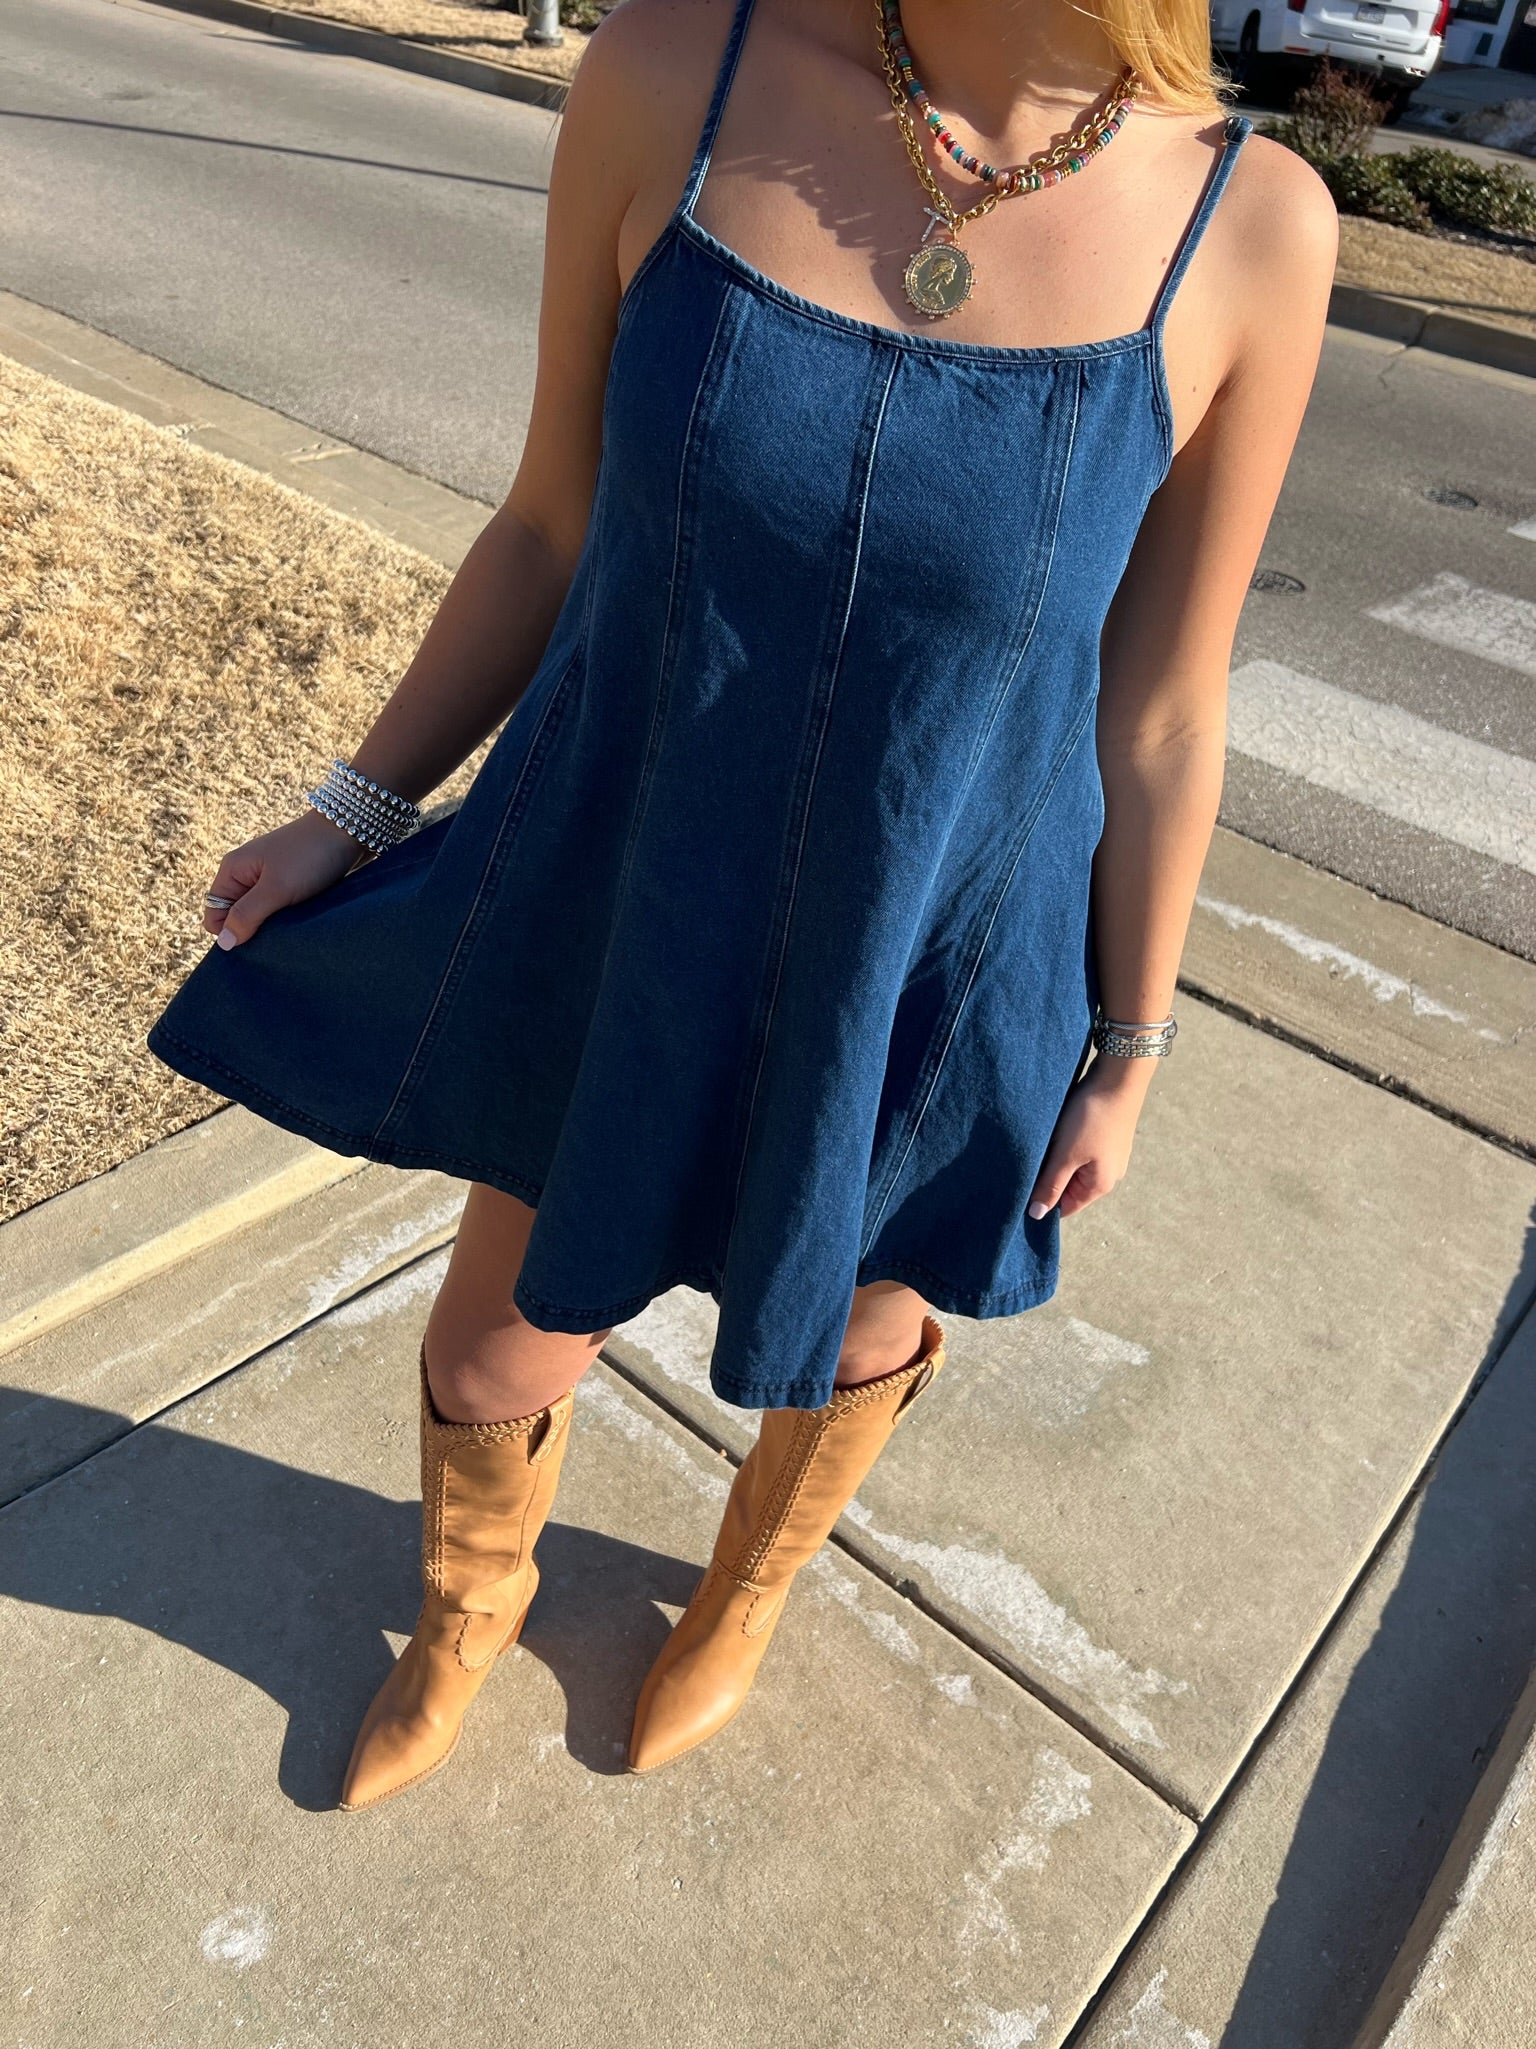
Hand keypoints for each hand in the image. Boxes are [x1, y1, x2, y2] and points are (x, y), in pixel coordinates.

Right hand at [203, 809, 360, 947]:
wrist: (348, 830)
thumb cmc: (309, 856)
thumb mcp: (276, 888)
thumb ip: (247, 915)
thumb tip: (224, 943)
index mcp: (232, 871)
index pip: (215, 916)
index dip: (230, 933)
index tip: (257, 940)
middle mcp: (246, 875)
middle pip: (237, 918)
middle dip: (253, 932)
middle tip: (279, 938)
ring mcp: (268, 880)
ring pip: (260, 917)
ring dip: (273, 928)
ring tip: (293, 930)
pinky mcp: (290, 885)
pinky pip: (279, 911)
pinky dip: (287, 920)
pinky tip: (301, 924)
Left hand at [1026, 1057, 1153, 1221]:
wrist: (1118, 1077)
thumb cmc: (1092, 1118)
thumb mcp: (1066, 1155)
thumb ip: (1051, 1185)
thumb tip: (1037, 1215)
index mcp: (1100, 1186)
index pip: (1065, 1207)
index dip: (1042, 1201)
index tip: (1020, 1187)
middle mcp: (1108, 1174)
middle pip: (1068, 1187)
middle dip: (1048, 1176)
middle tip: (1027, 1160)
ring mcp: (1109, 1154)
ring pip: (1073, 1165)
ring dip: (1056, 1157)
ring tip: (1042, 1143)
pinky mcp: (1105, 1136)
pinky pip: (1080, 1149)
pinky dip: (1066, 1143)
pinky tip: (1057, 1130)